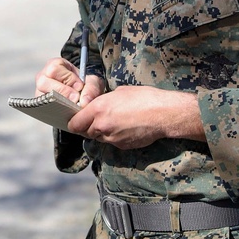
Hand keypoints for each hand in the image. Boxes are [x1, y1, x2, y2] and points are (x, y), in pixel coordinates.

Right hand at [34, 57, 105, 105]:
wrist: (81, 98)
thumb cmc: (83, 86)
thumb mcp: (92, 83)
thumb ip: (91, 89)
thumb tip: (84, 101)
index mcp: (55, 65)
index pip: (54, 69)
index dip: (68, 79)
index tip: (79, 87)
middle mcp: (43, 76)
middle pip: (43, 82)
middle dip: (62, 91)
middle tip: (75, 98)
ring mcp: (39, 91)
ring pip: (41, 95)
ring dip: (57, 101)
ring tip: (70, 105)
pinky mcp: (39, 104)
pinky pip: (42, 107)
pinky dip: (54, 110)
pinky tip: (65, 111)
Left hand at [67, 85, 204, 148]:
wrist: (163, 113)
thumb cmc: (143, 98)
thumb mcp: (118, 93)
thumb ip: (102, 102)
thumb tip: (97, 106)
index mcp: (98, 110)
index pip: (74, 124)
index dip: (75, 122)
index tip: (78, 119)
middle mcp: (102, 126)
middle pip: (85, 132)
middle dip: (88, 127)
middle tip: (98, 119)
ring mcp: (112, 139)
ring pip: (99, 138)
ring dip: (102, 132)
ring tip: (115, 121)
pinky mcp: (123, 146)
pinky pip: (113, 142)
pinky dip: (115, 137)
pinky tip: (126, 128)